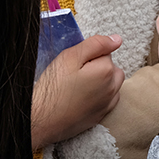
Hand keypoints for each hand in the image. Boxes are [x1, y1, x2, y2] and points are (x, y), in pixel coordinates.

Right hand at [32, 34, 125, 150]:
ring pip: (112, 85)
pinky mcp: (100, 117)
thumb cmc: (53, 87)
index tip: (74, 63)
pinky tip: (82, 98)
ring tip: (79, 85)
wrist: (42, 119)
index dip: (88, 55)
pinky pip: (107, 101)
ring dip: (101, 82)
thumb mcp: (70, 57)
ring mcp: (107, 105)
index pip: (105, 52)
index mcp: (106, 71)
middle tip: (75, 73)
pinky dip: (99, 96)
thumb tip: (117, 39)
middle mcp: (112, 88)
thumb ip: (96, 45)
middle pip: (112, 68)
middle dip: (99, 67)